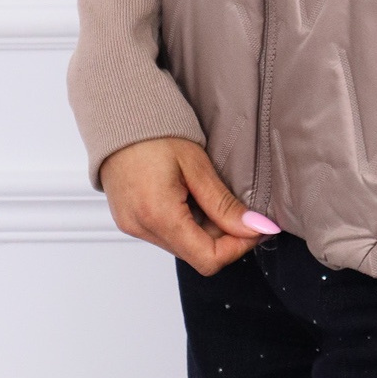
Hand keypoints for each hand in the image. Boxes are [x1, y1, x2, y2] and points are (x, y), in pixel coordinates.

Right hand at [98, 136, 275, 274]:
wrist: (119, 118)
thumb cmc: (155, 133)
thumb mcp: (197, 166)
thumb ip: (224, 204)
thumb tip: (254, 227)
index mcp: (158, 215)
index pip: (208, 259)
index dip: (238, 247)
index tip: (257, 228)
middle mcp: (142, 229)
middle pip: (196, 254)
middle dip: (224, 236)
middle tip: (239, 208)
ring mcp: (133, 227)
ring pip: (183, 246)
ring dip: (205, 230)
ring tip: (210, 195)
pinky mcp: (131, 221)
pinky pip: (167, 235)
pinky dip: (186, 224)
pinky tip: (190, 196)